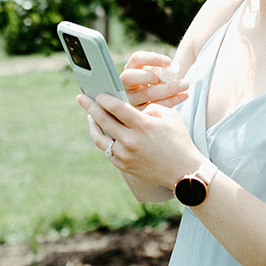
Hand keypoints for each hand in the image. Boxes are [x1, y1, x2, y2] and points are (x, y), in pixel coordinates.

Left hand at [79, 91, 199, 187]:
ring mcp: (126, 155)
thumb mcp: (170, 117)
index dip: (105, 98)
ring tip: (90, 117)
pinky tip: (103, 133)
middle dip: (90, 107)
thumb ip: (149, 108)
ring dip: (92, 125)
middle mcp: (131, 141)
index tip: (98, 93)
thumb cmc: (179, 141)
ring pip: (100, 138)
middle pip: (103, 120)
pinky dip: (103, 140)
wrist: (184, 172)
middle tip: (81, 98)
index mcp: (143, 125)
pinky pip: (107, 151)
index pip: (116, 107)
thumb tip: (134, 109)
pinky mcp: (124, 166)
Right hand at [119, 51, 188, 109]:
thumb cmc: (152, 88)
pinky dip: (172, 100)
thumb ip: (158, 72)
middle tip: (172, 77)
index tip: (169, 62)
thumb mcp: (151, 77)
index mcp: (128, 71)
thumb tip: (172, 69)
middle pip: (132, 76)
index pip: (136, 59)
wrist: (144, 111)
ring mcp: (128, 101)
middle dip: (153, 75)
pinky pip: (155, 106)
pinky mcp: (137, 114)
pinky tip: (184, 95)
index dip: (152, 58)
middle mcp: (123, 86)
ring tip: (185, 85)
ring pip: (147, 93)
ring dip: (169, 88)